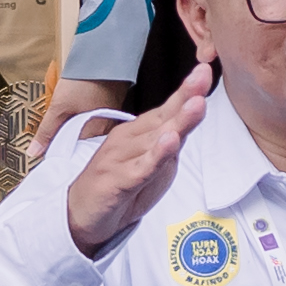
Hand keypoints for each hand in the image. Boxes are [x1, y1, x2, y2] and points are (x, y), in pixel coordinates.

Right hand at [62, 61, 219, 253]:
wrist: (81, 215)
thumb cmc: (120, 187)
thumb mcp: (151, 165)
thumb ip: (170, 145)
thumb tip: (190, 126)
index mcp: (139, 133)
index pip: (167, 109)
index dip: (187, 91)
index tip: (204, 70)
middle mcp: (129, 139)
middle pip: (163, 118)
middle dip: (186, 97)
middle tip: (204, 76)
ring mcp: (121, 158)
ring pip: (155, 139)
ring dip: (177, 121)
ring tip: (197, 104)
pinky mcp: (116, 181)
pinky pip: (140, 168)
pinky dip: (156, 156)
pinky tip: (169, 142)